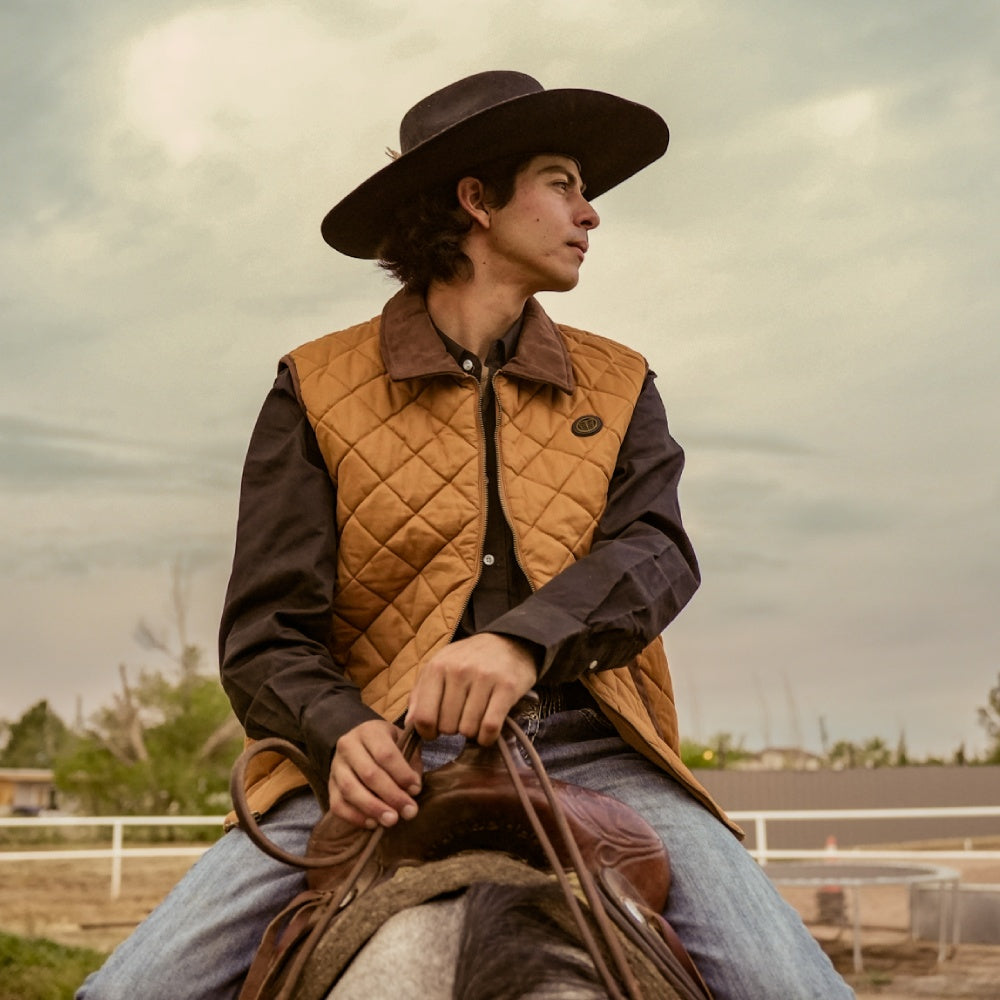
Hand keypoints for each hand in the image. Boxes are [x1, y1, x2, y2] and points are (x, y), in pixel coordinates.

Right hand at [327, 719, 422, 828]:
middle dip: (391, 795)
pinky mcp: (330, 785)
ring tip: (391, 820)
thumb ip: (411, 763)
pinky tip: (373, 823)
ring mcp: (336, 766)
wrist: (361, 745)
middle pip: (368, 773)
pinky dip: (355, 817)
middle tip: (409, 811)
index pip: (385, 753)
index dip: (402, 774)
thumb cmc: (388, 746)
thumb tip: (413, 790)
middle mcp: (348, 746)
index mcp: (369, 731)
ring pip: (350, 790)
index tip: (416, 789)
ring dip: (373, 808)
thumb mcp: (403, 743)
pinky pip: (337, 805)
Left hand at [405, 632, 537, 745]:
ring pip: (468, 730)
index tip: (434, 732)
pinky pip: (490, 727)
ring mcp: (484, 678)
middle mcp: (459, 671)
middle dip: (452, 730)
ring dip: (471, 733)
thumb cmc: (468, 660)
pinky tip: (487, 732)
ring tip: (474, 720)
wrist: (509, 642)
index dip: (427, 733)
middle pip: (447, 726)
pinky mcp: (507, 687)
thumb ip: (420, 694)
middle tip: (460, 719)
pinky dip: (487, 738)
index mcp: (437, 667)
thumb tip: (410, 723)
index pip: (423, 716)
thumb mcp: (439, 667)